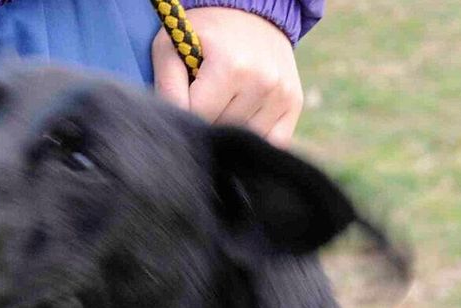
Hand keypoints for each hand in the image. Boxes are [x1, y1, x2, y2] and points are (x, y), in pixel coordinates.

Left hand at [152, 6, 304, 145]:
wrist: (251, 11)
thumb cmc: (205, 33)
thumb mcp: (173, 47)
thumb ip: (167, 86)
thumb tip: (176, 128)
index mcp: (231, 67)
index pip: (199, 117)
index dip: (187, 110)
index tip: (188, 93)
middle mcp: (262, 82)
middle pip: (222, 130)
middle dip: (209, 118)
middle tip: (209, 92)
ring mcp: (281, 94)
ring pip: (245, 139)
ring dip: (232, 127)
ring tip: (228, 99)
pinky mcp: (294, 103)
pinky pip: (273, 142)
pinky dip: (256, 136)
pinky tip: (246, 113)